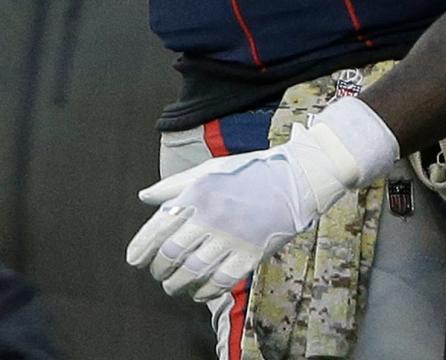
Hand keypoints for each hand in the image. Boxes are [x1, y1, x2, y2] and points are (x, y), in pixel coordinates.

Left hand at [127, 122, 357, 300]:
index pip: (159, 226)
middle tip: (160, 272)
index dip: (141, 247)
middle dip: (159, 269)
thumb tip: (144, 197)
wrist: (296, 177)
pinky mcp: (250, 254)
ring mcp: (232, 237)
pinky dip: (204, 292)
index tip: (134, 260)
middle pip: (171, 253)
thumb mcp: (210, 169)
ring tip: (175, 284)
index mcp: (200, 192)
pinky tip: (199, 290)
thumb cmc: (250, 171)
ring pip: (192, 272)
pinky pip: (219, 282)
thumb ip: (175, 185)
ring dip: (177, 284)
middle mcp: (212, 216)